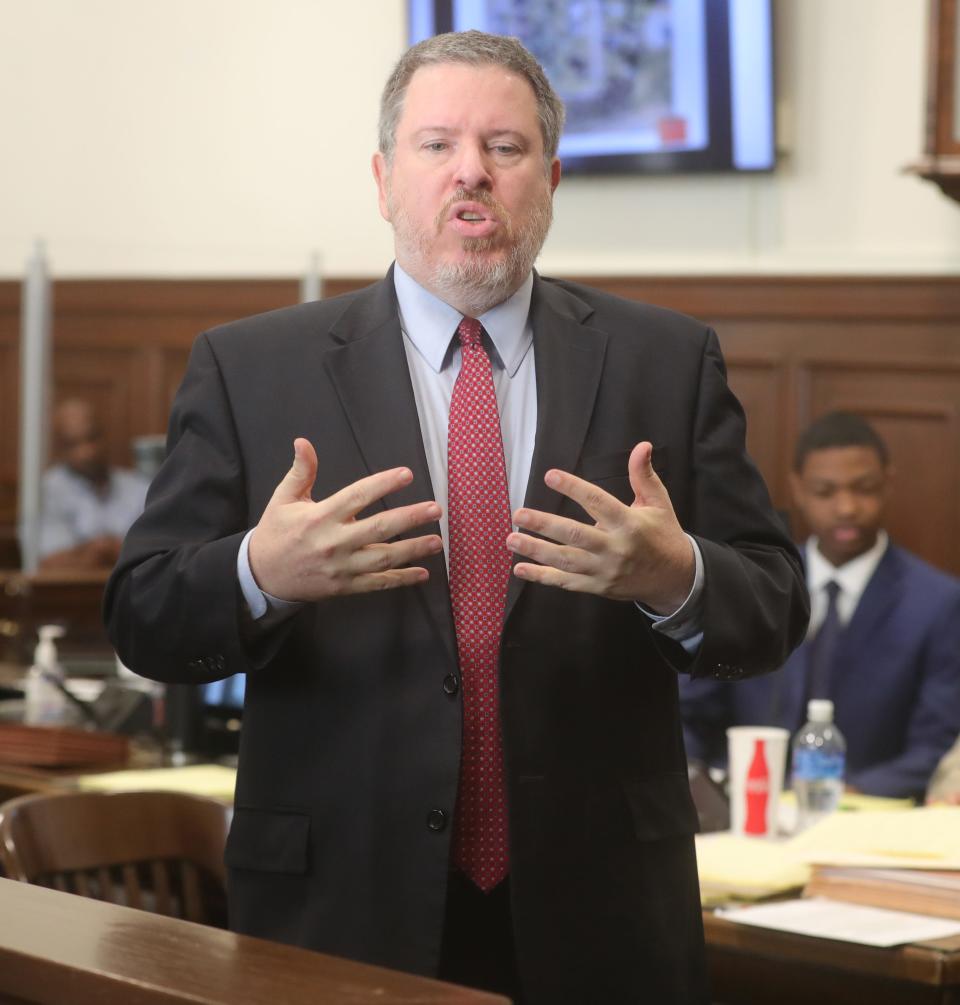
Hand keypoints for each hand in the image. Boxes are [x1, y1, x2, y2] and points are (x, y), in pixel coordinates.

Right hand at [248, 438, 442, 601]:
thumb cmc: (276, 533)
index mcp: (320, 517)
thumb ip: (301, 471)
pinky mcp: (344, 587)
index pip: (357, 496)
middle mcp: (334, 542)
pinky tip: (422, 573)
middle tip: (436, 509)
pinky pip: (377, 584)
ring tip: (437, 541)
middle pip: (379, 528)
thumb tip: (303, 442)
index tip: (407, 474)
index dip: (383, 484)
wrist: (262, 576)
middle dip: (410, 518)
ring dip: (413, 550)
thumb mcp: (283, 499)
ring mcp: (341, 567)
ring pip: (384, 559)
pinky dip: (401, 580)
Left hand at [507, 442, 694, 612]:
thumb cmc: (663, 534)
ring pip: (566, 561)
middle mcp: (615, 548)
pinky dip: (542, 577)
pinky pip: (566, 582)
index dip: (573, 488)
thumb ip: (644, 475)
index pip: (597, 502)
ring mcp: (605, 571)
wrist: (675, 579)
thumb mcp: (658, 503)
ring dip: (536, 550)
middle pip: (575, 535)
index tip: (550, 476)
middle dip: (544, 525)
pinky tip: (519, 568)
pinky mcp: (598, 587)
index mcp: (629, 524)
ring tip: (511, 539)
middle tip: (519, 513)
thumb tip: (641, 446)